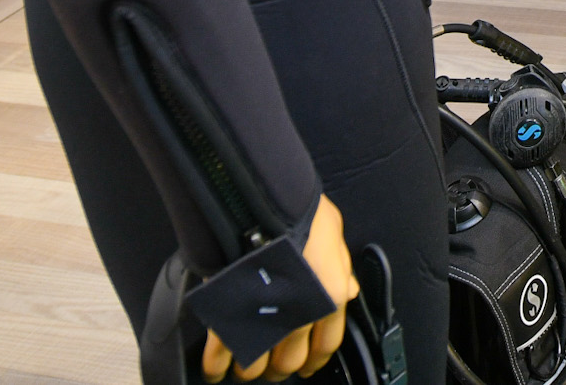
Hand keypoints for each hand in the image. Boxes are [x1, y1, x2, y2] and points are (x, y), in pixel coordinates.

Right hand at [201, 197, 354, 381]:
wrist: (267, 197)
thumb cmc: (302, 210)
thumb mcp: (334, 234)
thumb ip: (342, 267)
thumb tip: (350, 291)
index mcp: (330, 297)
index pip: (326, 344)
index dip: (314, 359)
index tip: (305, 365)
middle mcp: (303, 313)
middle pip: (289, 359)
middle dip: (278, 366)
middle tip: (269, 364)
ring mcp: (267, 315)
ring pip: (257, 362)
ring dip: (249, 366)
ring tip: (243, 363)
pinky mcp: (234, 310)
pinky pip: (224, 349)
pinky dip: (216, 364)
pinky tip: (214, 368)